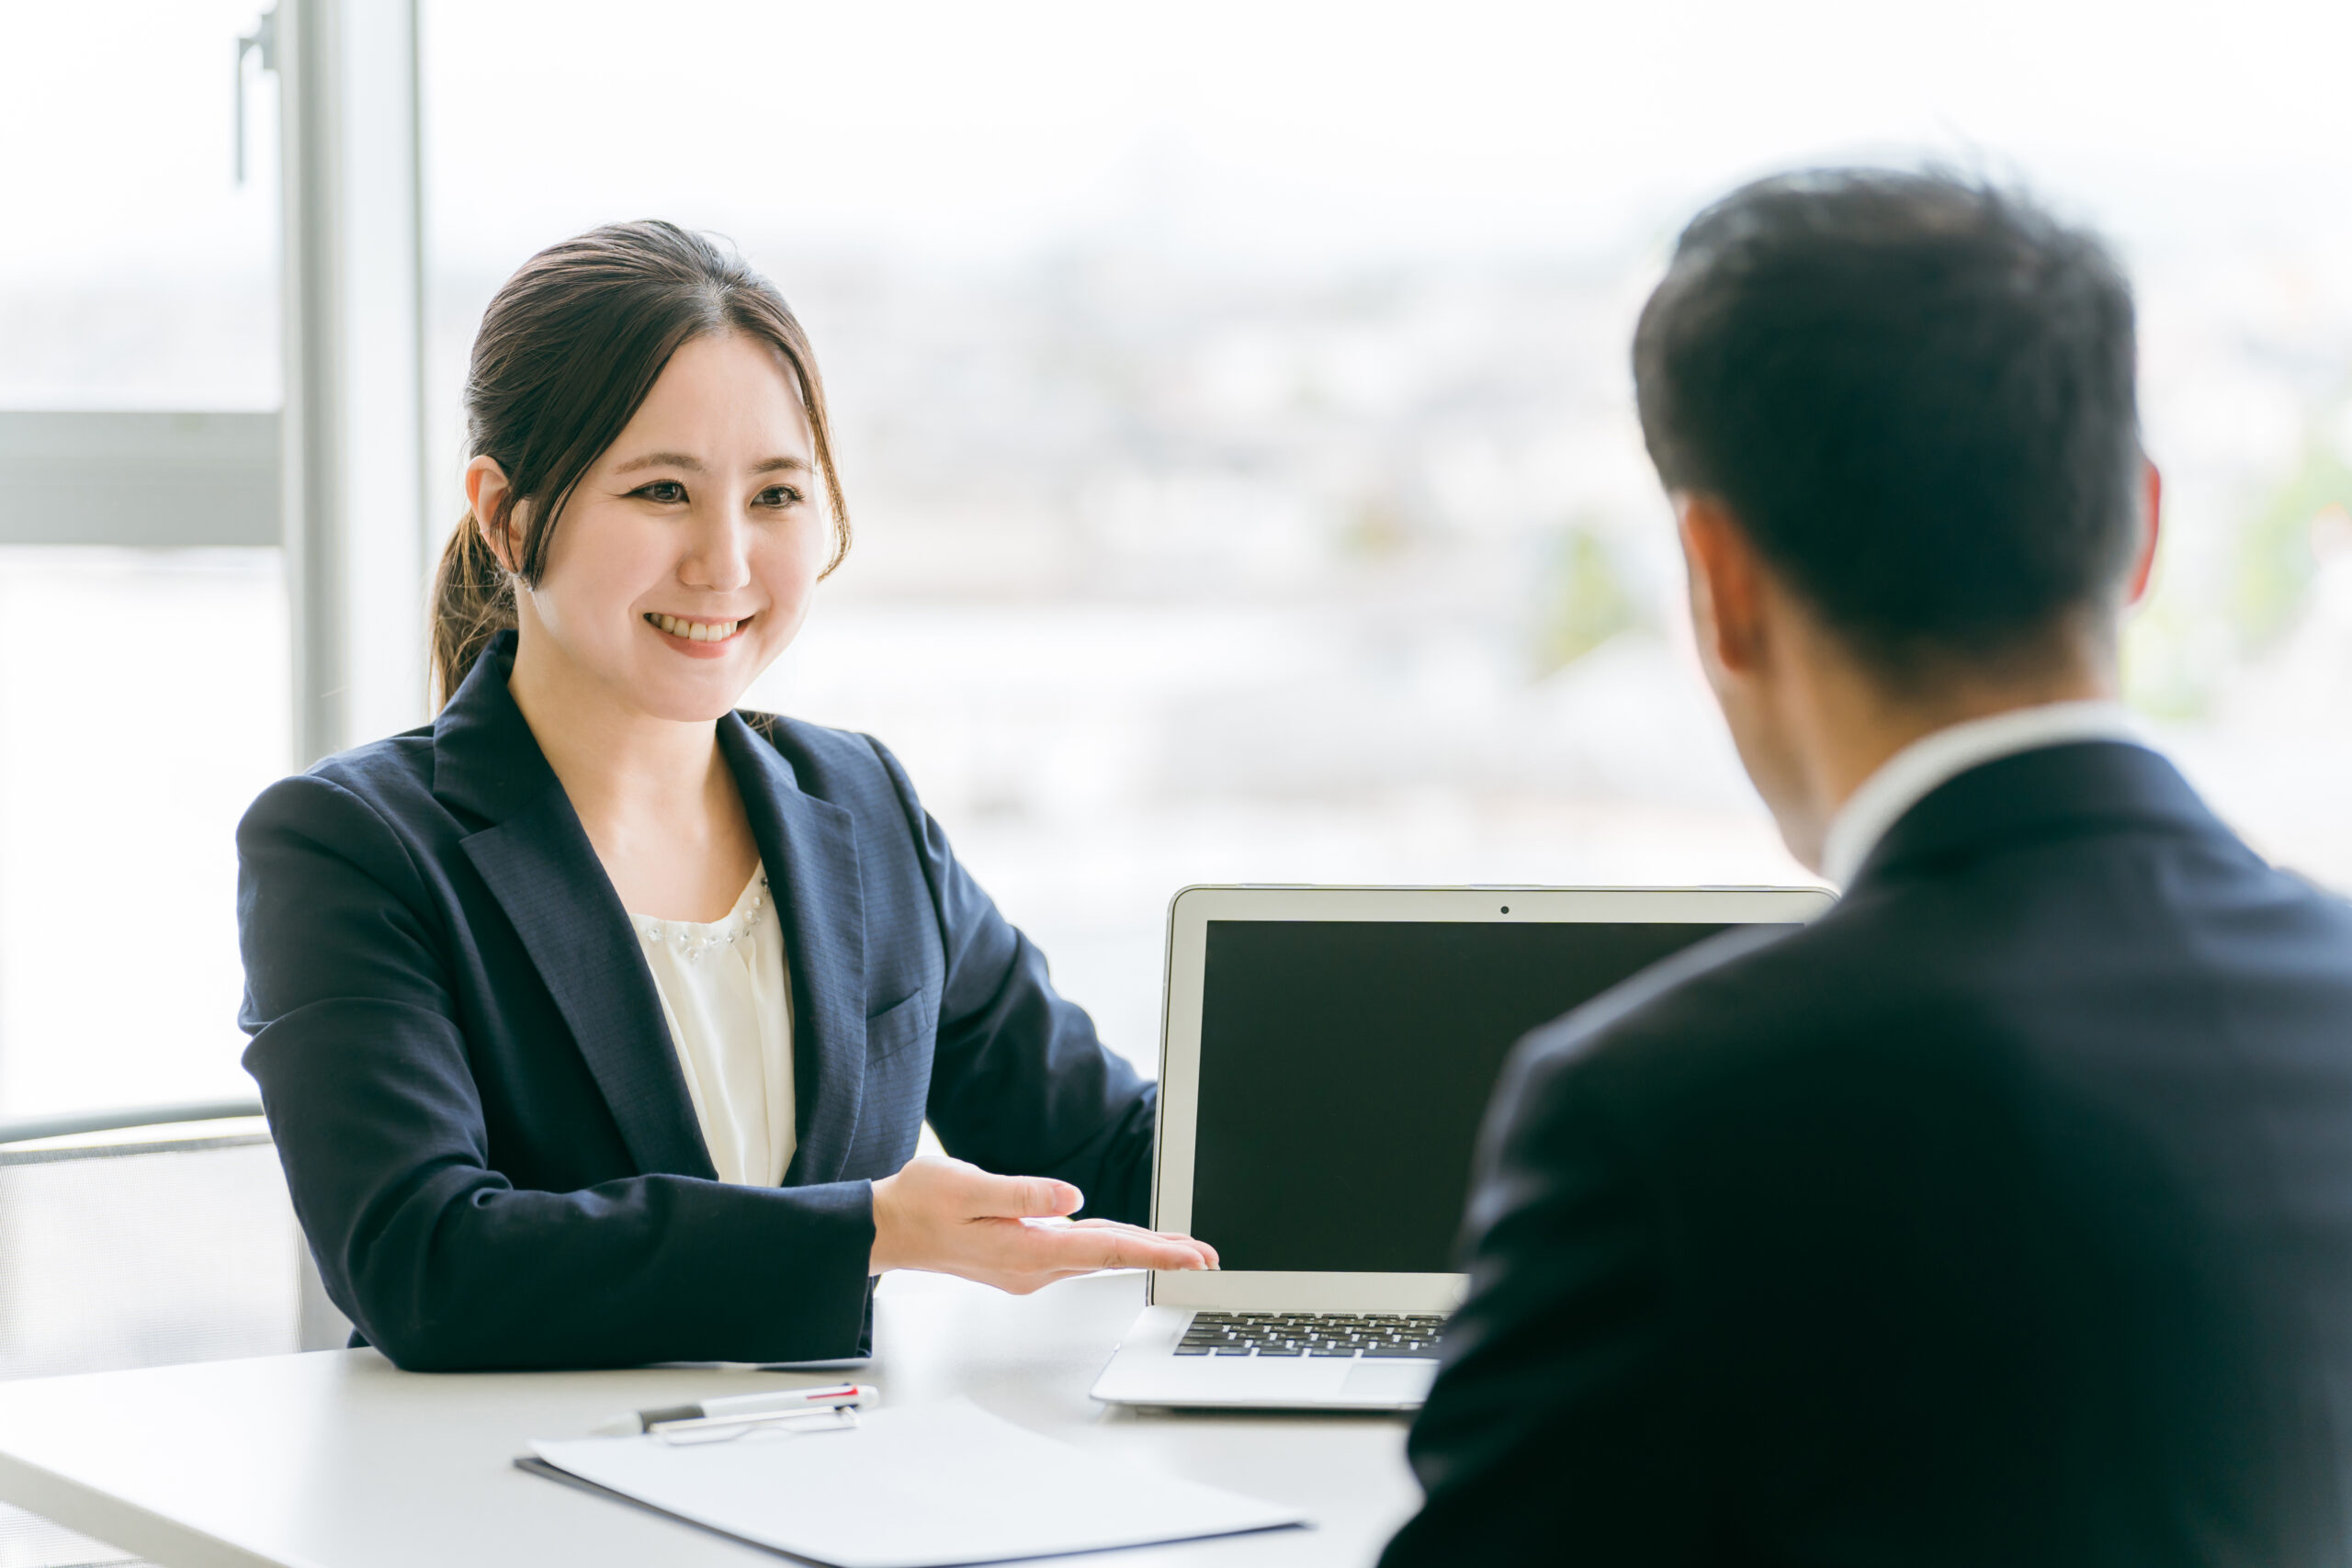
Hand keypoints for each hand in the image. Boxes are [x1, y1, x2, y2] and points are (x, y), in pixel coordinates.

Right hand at [868, 1155, 1218, 1293]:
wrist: (887, 1229)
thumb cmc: (921, 1203)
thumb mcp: (968, 1186)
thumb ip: (1023, 1193)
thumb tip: (1073, 1198)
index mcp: (1026, 1250)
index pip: (1107, 1248)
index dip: (1157, 1250)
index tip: (1195, 1257)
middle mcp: (1033, 1267)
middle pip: (1111, 1257)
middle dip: (1161, 1255)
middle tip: (1208, 1257)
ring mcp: (1028, 1268)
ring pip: (1097, 1256)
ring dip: (1139, 1251)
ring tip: (1179, 1249)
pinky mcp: (1021, 1260)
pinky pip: (1076, 1253)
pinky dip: (1108, 1245)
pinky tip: (1123, 1238)